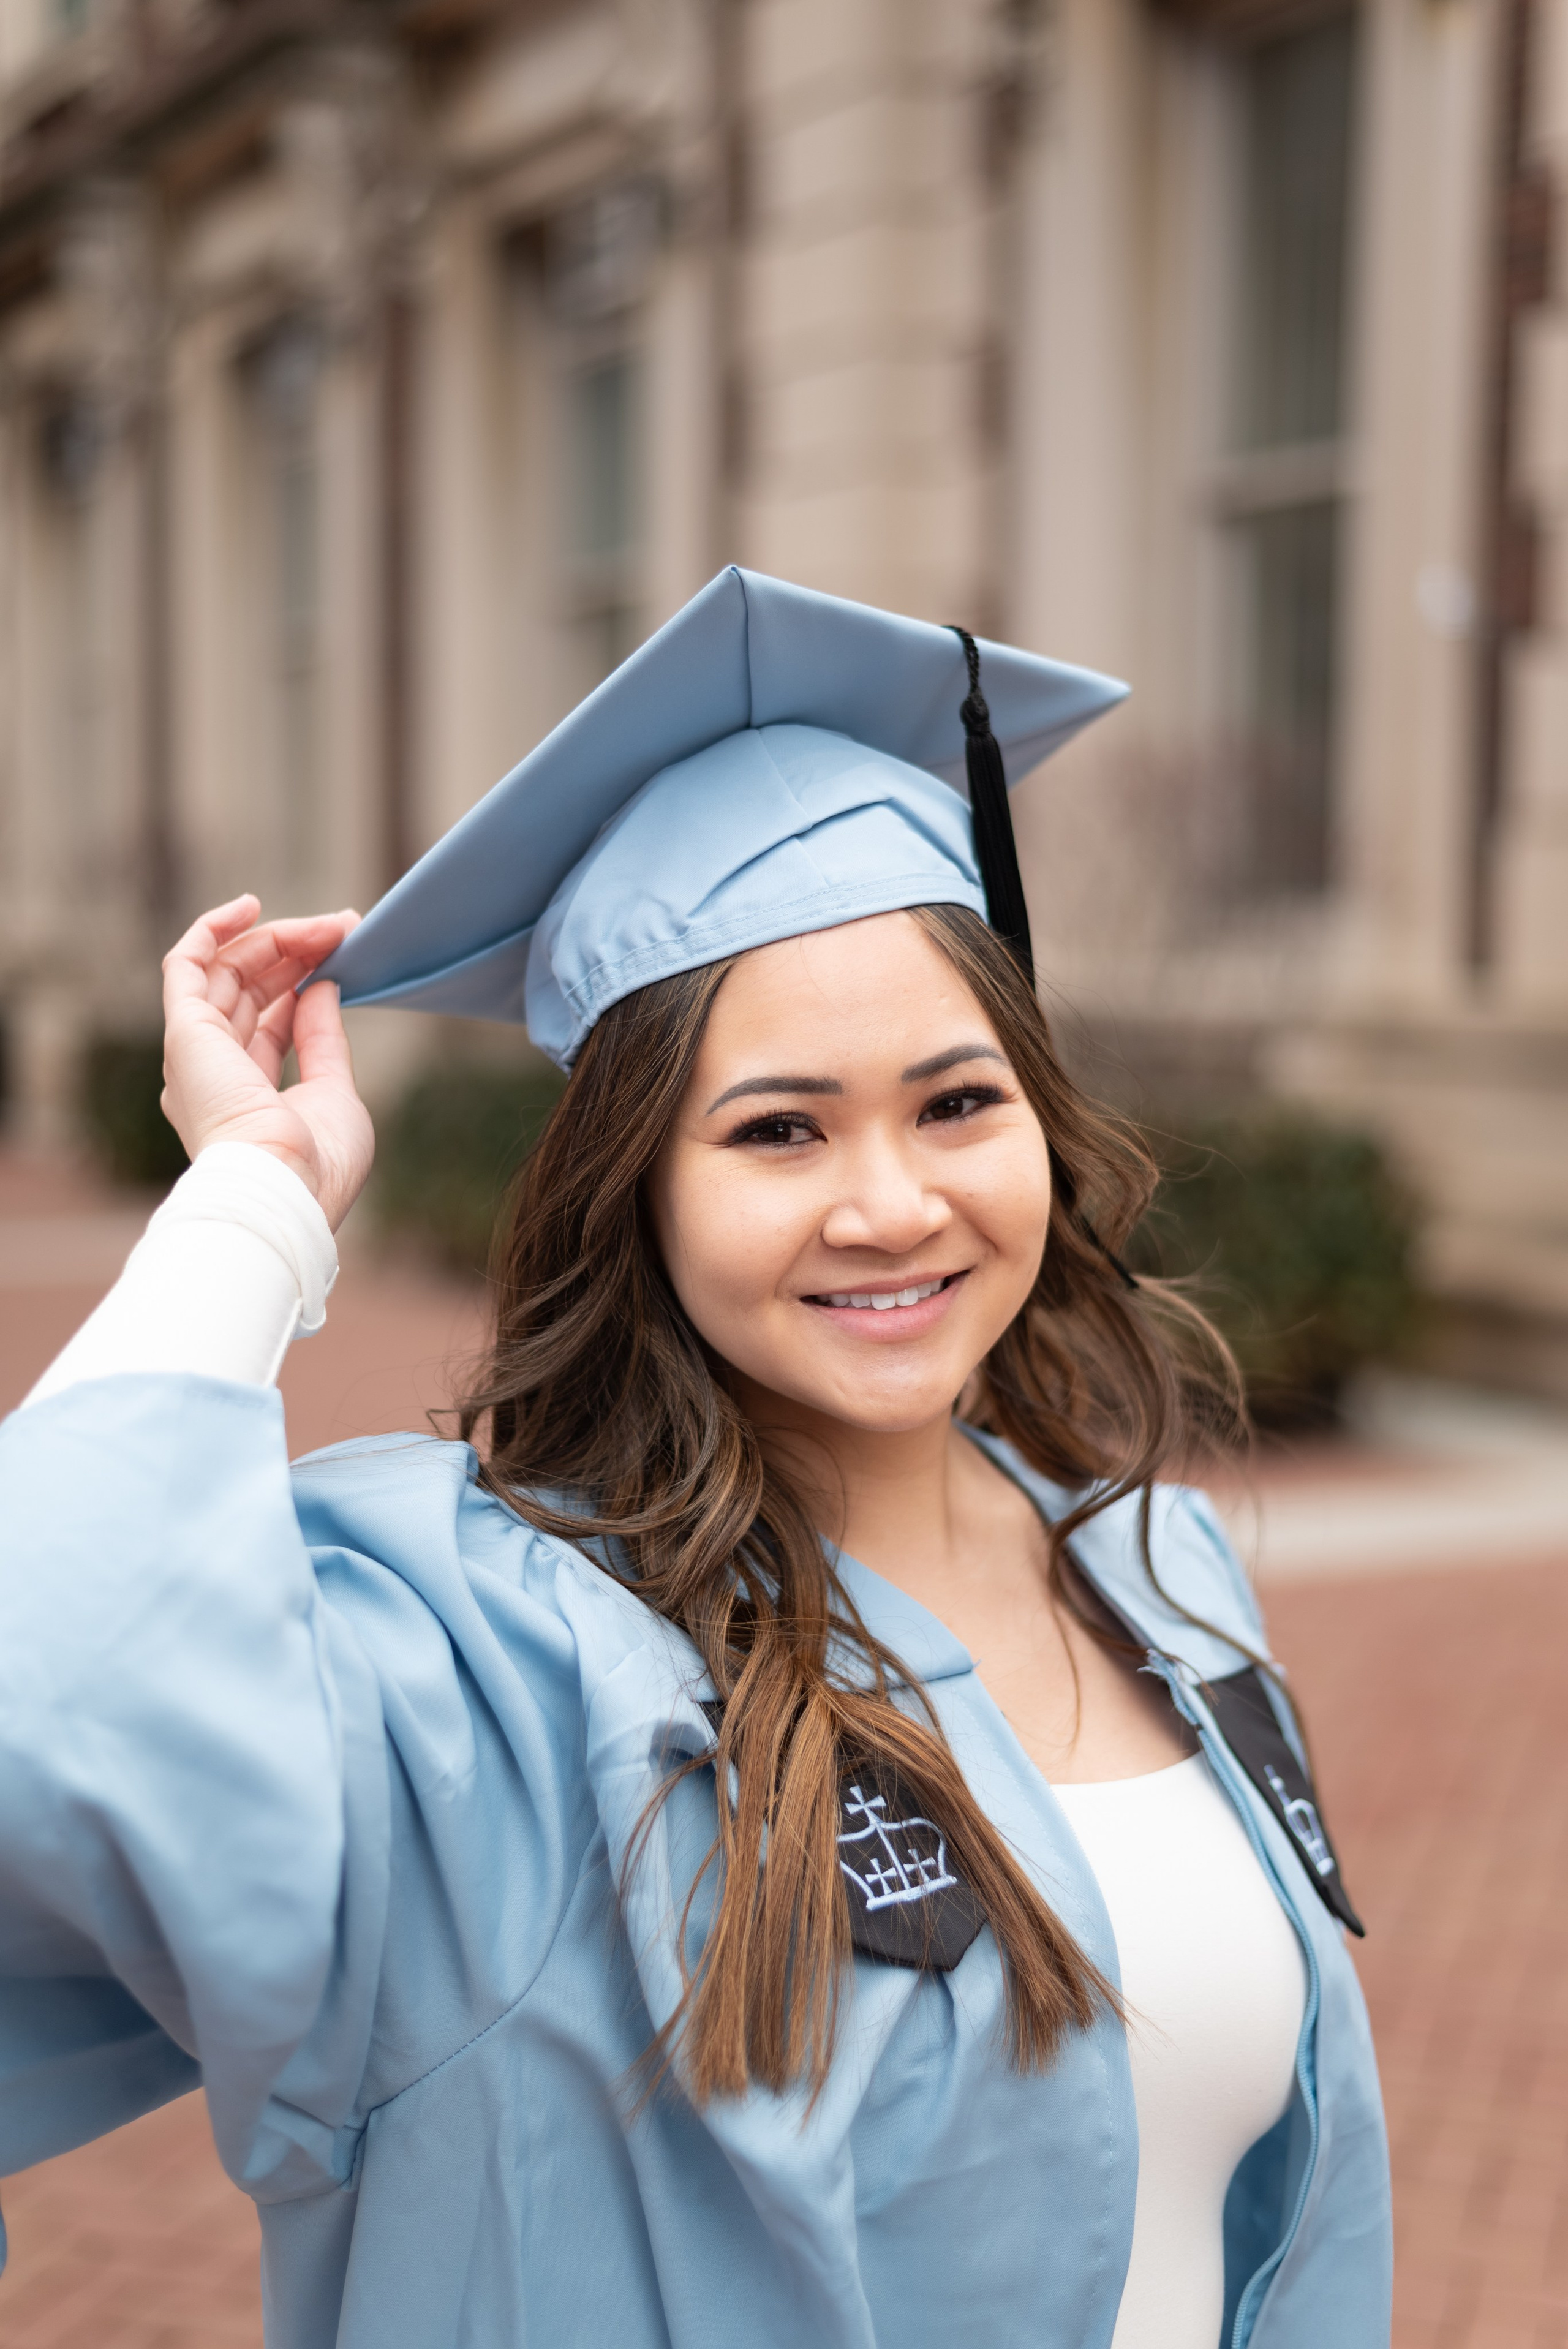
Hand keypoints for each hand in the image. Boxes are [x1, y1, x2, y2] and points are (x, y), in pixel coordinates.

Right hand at [161, 896, 375, 1232]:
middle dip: (297, 955)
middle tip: (344, 929)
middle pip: (249, 993)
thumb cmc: (317, 1163)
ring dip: (276, 939)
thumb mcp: (335, 1092)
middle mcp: (212, 1073)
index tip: (346, 956)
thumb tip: (321, 988)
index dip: (306, 986)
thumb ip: (323, 1040)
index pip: (271, 1024)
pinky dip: (212, 930)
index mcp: (245, 1097)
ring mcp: (194, 1052)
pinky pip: (185, 965)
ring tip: (327, 924)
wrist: (286, 1186)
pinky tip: (248, 906)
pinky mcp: (185, 1031)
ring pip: (227, 973)